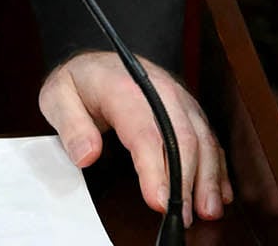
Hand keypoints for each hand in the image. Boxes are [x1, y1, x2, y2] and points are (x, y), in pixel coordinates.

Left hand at [39, 50, 231, 225]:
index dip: (155, 169)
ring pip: (202, 136)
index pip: (145, 132)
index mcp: (124, 86)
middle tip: (183, 215)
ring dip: (208, 175)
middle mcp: (158, 90)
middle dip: (187, 179)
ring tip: (207, 209)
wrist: (98, 62)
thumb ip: (70, 125)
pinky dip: (217, 165)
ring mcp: (177, 98)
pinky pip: (209, 135)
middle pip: (181, 136)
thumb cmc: (80, 82)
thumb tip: (86, 154)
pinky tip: (219, 190)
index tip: (159, 201)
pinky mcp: (187, 109)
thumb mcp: (58, 97)